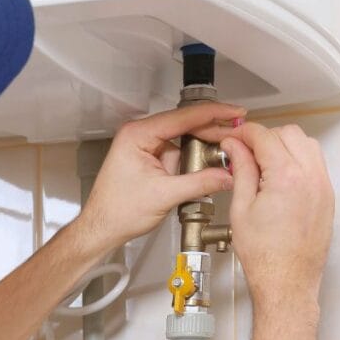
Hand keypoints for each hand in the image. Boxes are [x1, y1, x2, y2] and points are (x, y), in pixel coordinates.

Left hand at [75, 102, 245, 252]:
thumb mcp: (165, 196)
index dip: (212, 113)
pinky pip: (177, 153)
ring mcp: (144, 146)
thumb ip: (200, 183)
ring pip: (183, 140)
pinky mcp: (149, 158)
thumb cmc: (118, 211)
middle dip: (211, 133)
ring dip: (201, 150)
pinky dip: (191, 161)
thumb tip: (227, 175)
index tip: (234, 112)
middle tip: (236, 135)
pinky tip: (204, 170)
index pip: (182, 117)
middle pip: (184, 125)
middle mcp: (139, 135)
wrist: (102, 227)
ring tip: (220, 160)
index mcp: (137, 135)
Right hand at [220, 123, 334, 309]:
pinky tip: (279, 175)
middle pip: (289, 133)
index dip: (244, 133)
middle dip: (265, 137)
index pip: (264, 136)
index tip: (233, 138)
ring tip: (263, 163)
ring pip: (307, 144)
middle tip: (245, 151)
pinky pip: (315, 163)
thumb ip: (240, 170)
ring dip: (284, 145)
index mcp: (286, 177)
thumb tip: (235, 147)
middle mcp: (311, 178)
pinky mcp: (328, 197)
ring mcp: (323, 187)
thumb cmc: (264, 255)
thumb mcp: (241, 208)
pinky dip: (298, 159)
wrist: (287, 282)